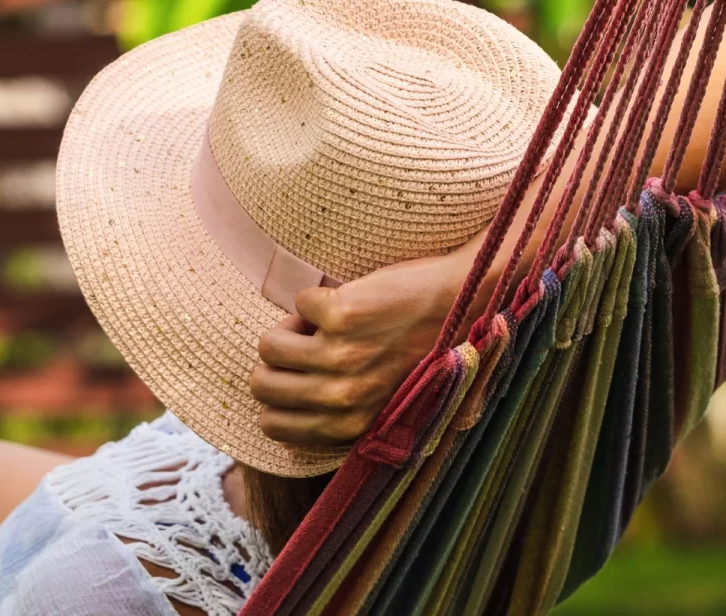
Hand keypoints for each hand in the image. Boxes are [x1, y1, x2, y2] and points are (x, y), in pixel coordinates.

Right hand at [249, 255, 461, 444]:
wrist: (464, 304)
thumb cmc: (425, 354)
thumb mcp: (384, 404)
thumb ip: (340, 417)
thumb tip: (280, 414)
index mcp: (349, 426)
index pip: (272, 426)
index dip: (277, 396)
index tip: (298, 376)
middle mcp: (343, 397)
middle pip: (261, 384)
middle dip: (276, 362)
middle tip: (308, 345)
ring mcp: (340, 356)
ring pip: (269, 345)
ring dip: (291, 327)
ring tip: (325, 324)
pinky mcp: (342, 315)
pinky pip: (300, 303)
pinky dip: (319, 297)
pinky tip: (349, 301)